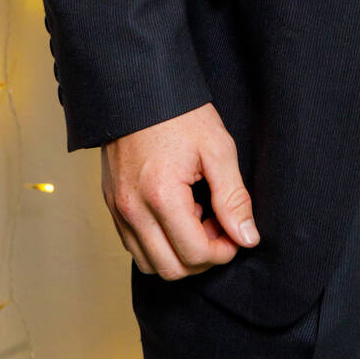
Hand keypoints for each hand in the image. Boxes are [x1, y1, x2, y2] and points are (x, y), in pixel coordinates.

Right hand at [101, 102, 258, 277]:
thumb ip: (234, 197)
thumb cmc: (181, 115)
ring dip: (178, 254)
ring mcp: (118, 210)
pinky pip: (134, 245)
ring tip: (198, 219)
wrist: (139, 89)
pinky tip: (178, 215)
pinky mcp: (112, 205)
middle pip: (170, 269)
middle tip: (219, 227)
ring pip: (149, 263)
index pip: (194, 254)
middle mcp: (133, 210)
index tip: (236, 234)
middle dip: (202, 258)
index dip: (223, 252)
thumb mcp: (218, 148)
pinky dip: (158, 244)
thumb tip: (247, 238)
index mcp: (162, 196)